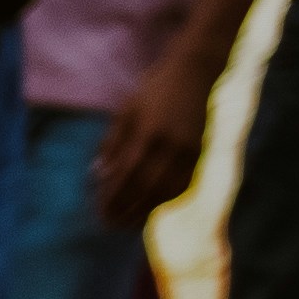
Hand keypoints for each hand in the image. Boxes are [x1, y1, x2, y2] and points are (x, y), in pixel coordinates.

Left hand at [88, 66, 211, 226]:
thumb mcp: (125, 113)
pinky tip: (151, 207)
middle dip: (126, 211)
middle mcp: (171, 145)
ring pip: (166, 192)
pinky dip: (165, 200)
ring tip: (126, 223)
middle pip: (145, 190)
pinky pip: (182, 185)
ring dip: (145, 212)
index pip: (126, 177)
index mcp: (148, 134)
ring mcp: (189, 150)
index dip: (113, 199)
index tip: (101, 213)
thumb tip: (99, 176)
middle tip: (109, 225)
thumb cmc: (153, 92)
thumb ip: (112, 145)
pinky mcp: (199, 152)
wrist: (194, 73)